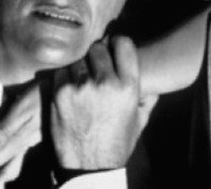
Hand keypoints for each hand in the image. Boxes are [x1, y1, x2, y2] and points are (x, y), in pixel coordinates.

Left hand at [50, 36, 141, 171]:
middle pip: (98, 48)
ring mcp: (80, 85)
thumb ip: (145, 95)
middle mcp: (105, 82)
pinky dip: (64, 78)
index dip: (118, 44)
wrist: (90, 166)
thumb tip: (151, 76)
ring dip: (80, 68)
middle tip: (96, 68)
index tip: (114, 48)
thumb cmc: (117, 144)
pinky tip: (70, 90)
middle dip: (97, 56)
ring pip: (78, 59)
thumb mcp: (140, 120)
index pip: (123, 44)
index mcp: (129, 87)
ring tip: (83, 82)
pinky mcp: (59, 91)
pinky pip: (61, 72)